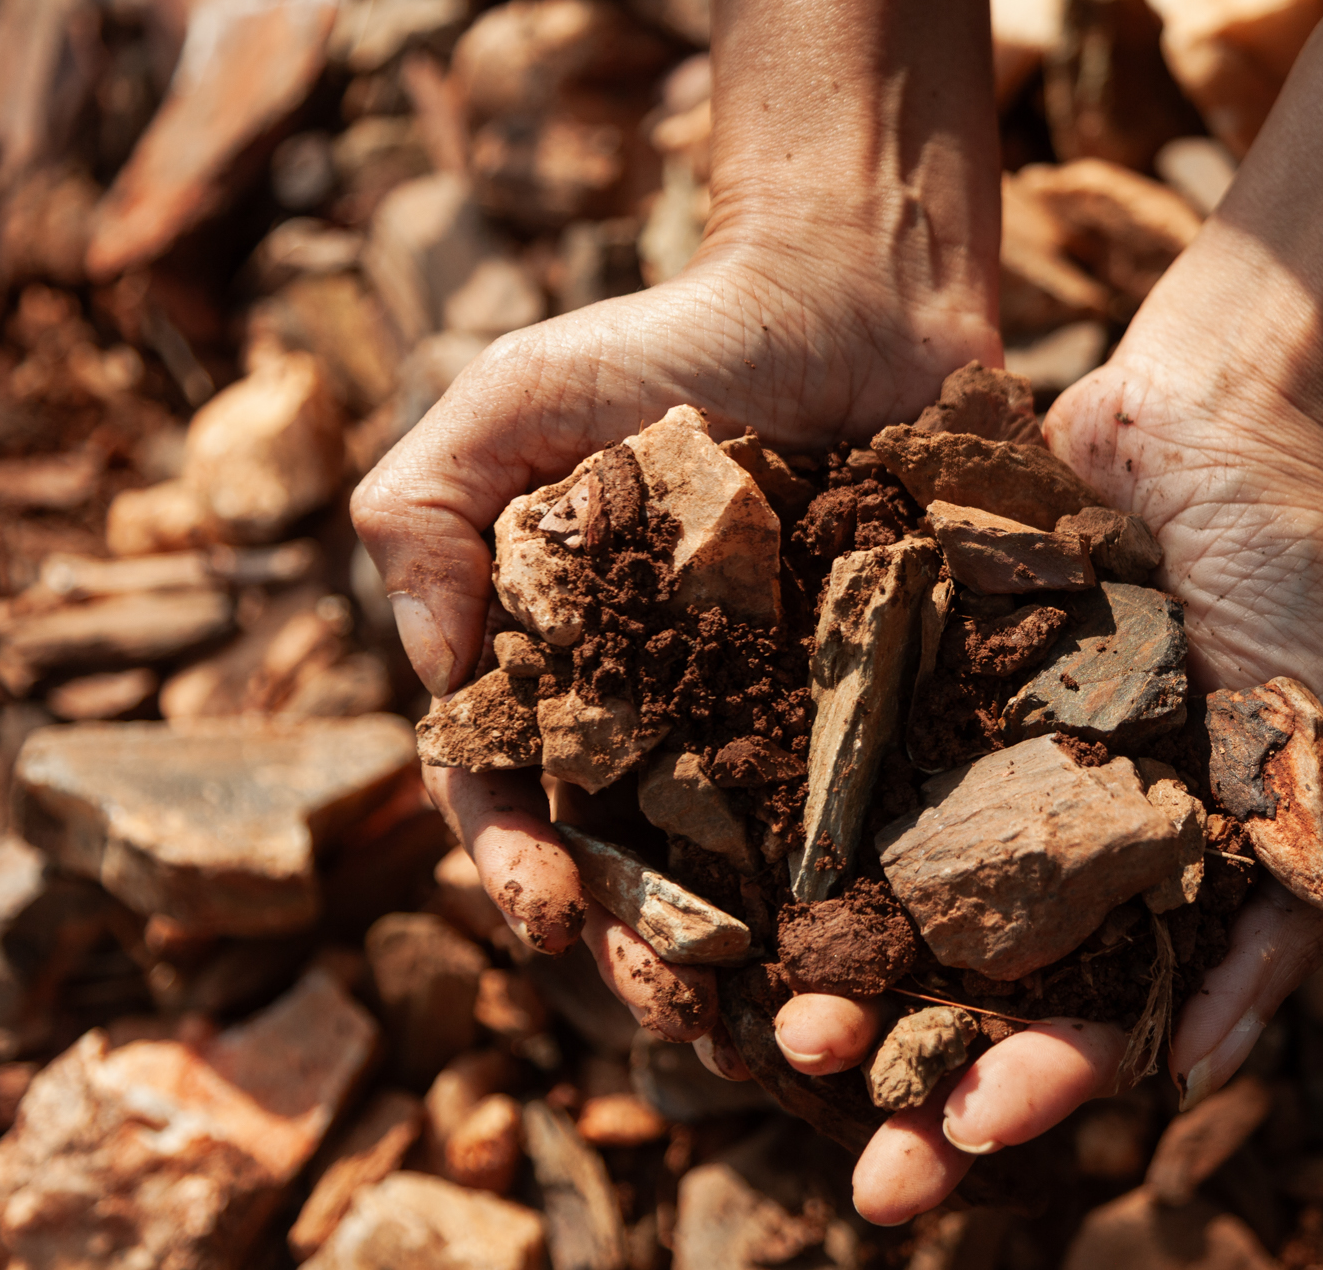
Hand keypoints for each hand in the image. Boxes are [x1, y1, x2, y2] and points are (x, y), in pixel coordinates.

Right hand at [353, 237, 997, 1031]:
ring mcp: (785, 719)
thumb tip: (436, 676)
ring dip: (763, 958)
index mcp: (569, 670)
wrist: (853, 294)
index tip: (548, 920)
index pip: (520, 794)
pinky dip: (883, 892)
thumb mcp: (511, 399)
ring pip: (762, 869)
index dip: (521, 867)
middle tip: (672, 1014)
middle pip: (643, 863)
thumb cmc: (670, 339)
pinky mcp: (896, 705)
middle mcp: (672, 715)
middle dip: (645, 949)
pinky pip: (885, 813)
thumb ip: (424, 516)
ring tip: (782, 1027)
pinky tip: (897, 956)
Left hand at [771, 312, 1322, 1221]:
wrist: (1220, 417)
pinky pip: (834, 769)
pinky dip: (785, 829)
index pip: (1078, 1027)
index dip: (1026, 1091)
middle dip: (896, 1067)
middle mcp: (1039, 848)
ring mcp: (963, 768)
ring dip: (827, 968)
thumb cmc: (1303, 592)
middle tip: (822, 1114)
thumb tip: (1193, 1072)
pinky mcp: (902, 683)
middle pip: (958, 991)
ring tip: (764, 1018)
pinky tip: (723, 882)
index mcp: (1141, 892)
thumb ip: (1282, 913)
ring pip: (877, 898)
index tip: (960, 1135)